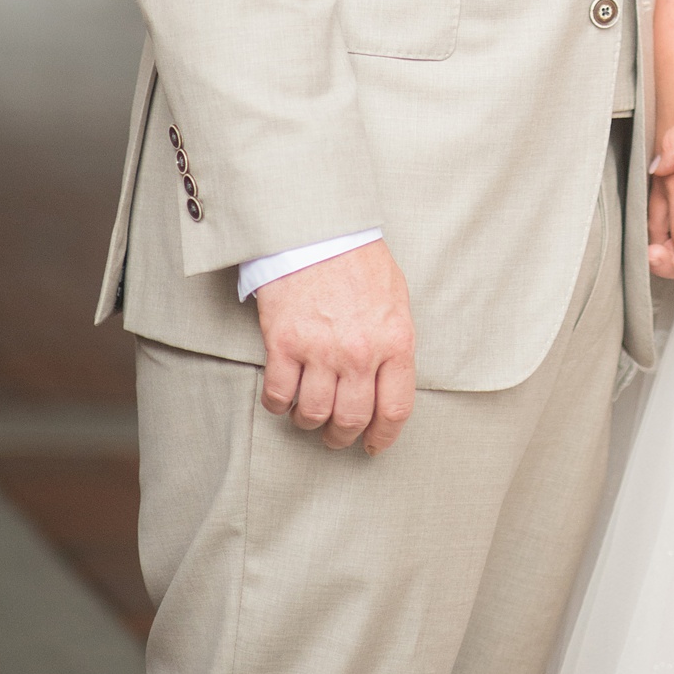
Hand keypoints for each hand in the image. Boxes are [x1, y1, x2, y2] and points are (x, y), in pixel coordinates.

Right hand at [254, 238, 415, 454]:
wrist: (318, 228)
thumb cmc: (358, 261)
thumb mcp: (395, 300)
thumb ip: (393, 343)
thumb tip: (388, 383)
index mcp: (395, 341)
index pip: (394, 410)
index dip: (382, 437)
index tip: (372, 445)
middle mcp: (360, 352)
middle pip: (351, 419)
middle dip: (342, 436)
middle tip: (335, 434)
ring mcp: (320, 349)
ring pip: (313, 415)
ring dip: (309, 422)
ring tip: (307, 414)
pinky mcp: (284, 343)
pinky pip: (279, 396)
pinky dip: (278, 405)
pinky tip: (283, 395)